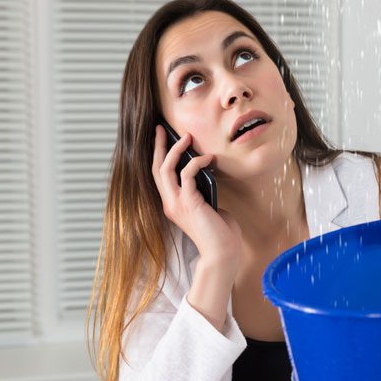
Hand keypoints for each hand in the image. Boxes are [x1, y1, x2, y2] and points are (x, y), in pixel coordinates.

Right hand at [152, 126, 240, 268]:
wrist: (223, 252)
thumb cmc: (220, 232)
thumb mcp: (207, 206)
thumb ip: (202, 191)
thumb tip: (205, 171)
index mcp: (172, 204)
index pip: (159, 176)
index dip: (158, 155)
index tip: (161, 138)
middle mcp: (170, 204)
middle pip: (157, 169)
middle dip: (159, 146)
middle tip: (162, 128)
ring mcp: (177, 204)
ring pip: (166, 169)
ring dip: (175, 150)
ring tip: (187, 137)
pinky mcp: (189, 203)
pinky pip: (187, 174)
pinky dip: (197, 162)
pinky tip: (209, 158)